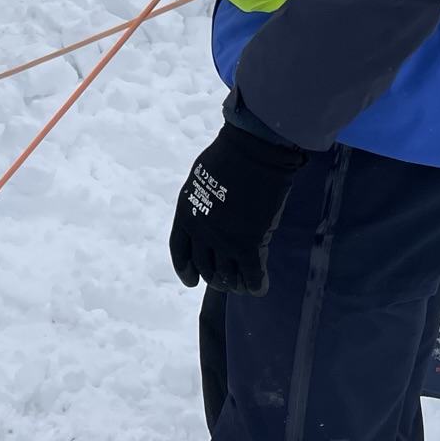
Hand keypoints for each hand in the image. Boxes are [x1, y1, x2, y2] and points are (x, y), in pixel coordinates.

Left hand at [168, 120, 307, 294]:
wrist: (250, 153)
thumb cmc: (228, 157)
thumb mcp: (201, 179)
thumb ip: (203, 202)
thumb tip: (212, 214)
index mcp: (186, 213)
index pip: (179, 252)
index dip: (185, 270)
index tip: (191, 281)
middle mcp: (201, 232)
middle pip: (205, 267)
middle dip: (215, 279)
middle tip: (226, 283)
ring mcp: (225, 241)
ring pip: (227, 276)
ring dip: (235, 284)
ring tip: (242, 286)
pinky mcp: (250, 244)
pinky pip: (252, 275)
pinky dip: (256, 285)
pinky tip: (259, 287)